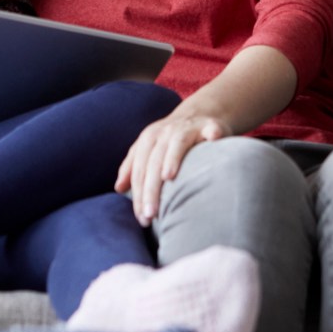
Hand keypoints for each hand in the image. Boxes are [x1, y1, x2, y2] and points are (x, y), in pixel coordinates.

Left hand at [114, 113, 230, 225]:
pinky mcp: (210, 125)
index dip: (139, 194)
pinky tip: (214, 139)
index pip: (139, 170)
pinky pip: (211, 129)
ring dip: (171, 159)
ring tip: (167, 178)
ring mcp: (187, 128)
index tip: (142, 218)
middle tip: (151, 214)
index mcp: (148, 140)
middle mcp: (165, 133)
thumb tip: (118, 189)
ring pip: (176, 144)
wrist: (198, 113)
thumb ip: (132, 168)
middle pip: (153, 161)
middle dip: (151, 189)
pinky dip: (213, 133)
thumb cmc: (170, 139)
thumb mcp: (148, 149)